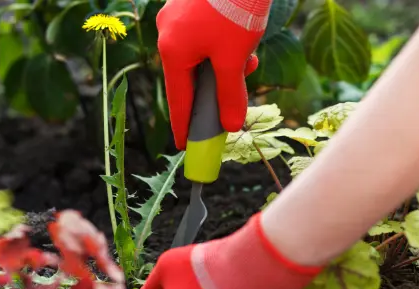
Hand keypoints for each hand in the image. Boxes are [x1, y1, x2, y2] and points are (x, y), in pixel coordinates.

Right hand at [156, 0, 270, 149]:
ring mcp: (178, 15)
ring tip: (249, 58)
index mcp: (173, 50)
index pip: (178, 99)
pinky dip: (224, 44)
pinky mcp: (191, 2)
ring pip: (201, 54)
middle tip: (233, 101)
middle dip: (215, 88)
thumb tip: (231, 125)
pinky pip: (204, 34)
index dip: (184, 125)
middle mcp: (169, 33)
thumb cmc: (235, 9)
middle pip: (190, 76)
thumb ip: (230, 94)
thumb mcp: (235, 58)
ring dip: (225, 64)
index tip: (185, 145)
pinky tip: (246, 39)